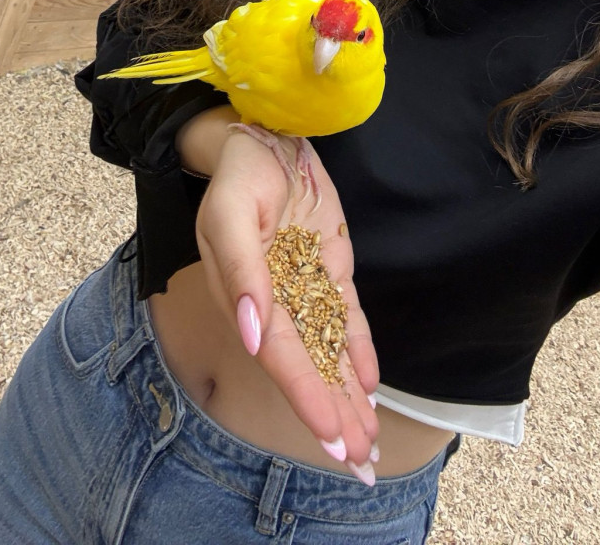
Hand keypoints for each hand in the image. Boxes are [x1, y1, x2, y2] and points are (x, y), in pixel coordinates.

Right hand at [195, 128, 379, 479]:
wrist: (262, 136)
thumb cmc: (238, 175)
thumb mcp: (229, 213)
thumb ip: (240, 272)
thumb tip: (254, 333)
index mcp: (247, 295)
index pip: (281, 357)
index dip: (306, 396)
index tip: (331, 435)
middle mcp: (276, 300)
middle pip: (308, 366)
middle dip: (331, 413)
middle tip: (359, 463)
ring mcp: (304, 285)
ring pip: (329, 350)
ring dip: (347, 394)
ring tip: (368, 442)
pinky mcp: (328, 268)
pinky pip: (345, 317)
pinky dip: (358, 350)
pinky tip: (369, 383)